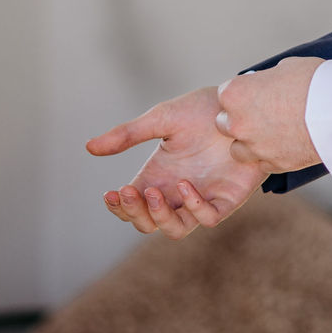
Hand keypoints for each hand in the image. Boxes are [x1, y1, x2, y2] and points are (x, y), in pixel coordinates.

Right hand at [87, 85, 268, 239]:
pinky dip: (194, 208)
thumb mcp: (161, 119)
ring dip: (160, 217)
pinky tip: (185, 185)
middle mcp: (177, 192)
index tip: (111, 193)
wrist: (242, 103)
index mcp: (158, 176)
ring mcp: (202, 197)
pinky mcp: (227, 198)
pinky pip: (208, 218)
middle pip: (148, 223)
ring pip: (175, 229)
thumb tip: (89, 148)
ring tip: (152, 193)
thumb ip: (128, 134)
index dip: (119, 207)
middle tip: (130, 191)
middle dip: (135, 213)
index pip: (131, 206)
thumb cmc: (203, 110)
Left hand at [214, 57, 323, 172]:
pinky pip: (262, 163)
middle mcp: (238, 123)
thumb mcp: (285, 68)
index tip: (254, 94)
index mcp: (236, 94)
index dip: (241, 93)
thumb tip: (267, 84)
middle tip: (261, 114)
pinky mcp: (273, 164)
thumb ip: (267, 80)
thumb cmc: (315, 83)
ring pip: (238, 149)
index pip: (225, 94)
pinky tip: (285, 145)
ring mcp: (255, 147)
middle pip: (224, 124)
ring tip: (271, 133)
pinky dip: (270, 156)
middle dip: (239, 119)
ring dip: (249, 142)